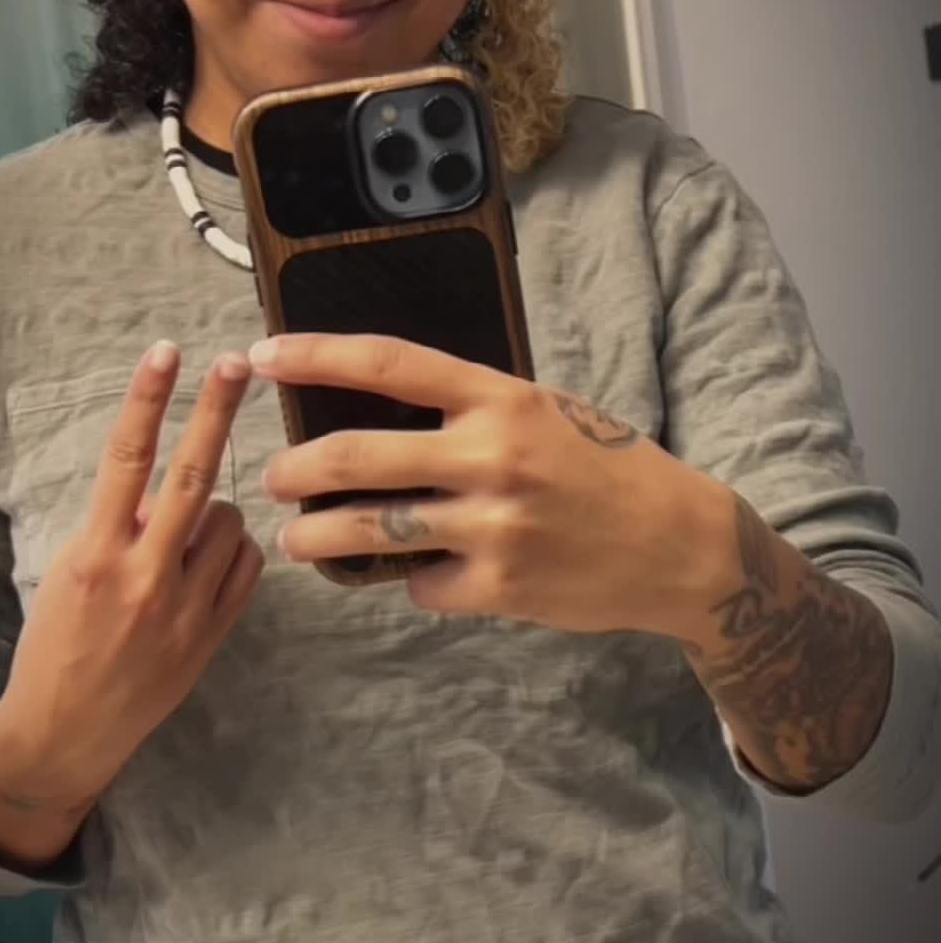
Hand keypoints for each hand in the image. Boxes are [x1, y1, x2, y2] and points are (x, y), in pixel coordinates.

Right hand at [0, 343, 263, 811]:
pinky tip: (209, 563)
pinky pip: (247, 565)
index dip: (149, 400)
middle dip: (217, 411)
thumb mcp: (67, 575)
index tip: (166, 354)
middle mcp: (144, 575)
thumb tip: (163, 487)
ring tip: (181, 539)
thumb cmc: (57, 645)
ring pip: (229, 519)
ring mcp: (186, 606)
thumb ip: (116, 528)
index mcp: (95, 553)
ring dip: (213, 511)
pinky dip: (235, 550)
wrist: (67, 733)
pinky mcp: (214, 633)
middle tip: (237, 362)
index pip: (126, 459)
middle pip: (194, 474)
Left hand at [250, 332, 721, 633]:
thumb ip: (473, 408)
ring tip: (295, 539)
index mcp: (501, 398)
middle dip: (296, 469)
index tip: (262, 356)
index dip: (315, 357)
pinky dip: (412, 583)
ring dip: (317, 536)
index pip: (388, 363)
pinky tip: (418, 578)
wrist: (679, 546)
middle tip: (273, 478)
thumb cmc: (607, 469)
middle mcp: (492, 456)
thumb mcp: (546, 412)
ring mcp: (494, 525)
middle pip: (357, 455)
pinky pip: (422, 586)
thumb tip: (384, 408)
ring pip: (372, 530)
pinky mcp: (499, 587)